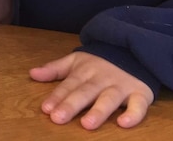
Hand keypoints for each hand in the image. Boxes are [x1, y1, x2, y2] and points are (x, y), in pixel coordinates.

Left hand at [30, 51, 153, 129]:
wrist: (133, 49)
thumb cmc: (100, 62)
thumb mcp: (75, 61)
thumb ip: (55, 69)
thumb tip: (32, 74)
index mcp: (84, 72)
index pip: (68, 85)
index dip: (57, 96)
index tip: (46, 109)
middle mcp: (101, 79)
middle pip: (85, 92)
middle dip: (71, 105)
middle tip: (58, 118)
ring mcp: (121, 86)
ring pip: (109, 99)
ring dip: (98, 111)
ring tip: (86, 124)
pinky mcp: (141, 93)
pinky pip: (139, 105)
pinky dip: (133, 114)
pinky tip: (123, 123)